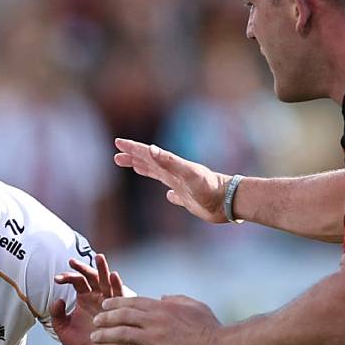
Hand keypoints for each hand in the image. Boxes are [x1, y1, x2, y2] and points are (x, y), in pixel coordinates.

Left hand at [49, 249, 137, 344]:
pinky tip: (114, 276)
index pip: (77, 281)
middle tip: (73, 261)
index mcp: (84, 298)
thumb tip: (57, 300)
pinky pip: (120, 296)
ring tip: (99, 257)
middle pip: (92, 277)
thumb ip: (57, 316)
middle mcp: (97, 297)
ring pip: (107, 282)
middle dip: (84, 267)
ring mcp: (109, 303)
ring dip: (104, 269)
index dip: (67, 277)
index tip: (57, 278)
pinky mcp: (119, 312)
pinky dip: (117, 285)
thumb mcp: (64, 330)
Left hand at [91, 293, 222, 344]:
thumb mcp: (193, 305)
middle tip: (95, 321)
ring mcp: (154, 340)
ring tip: (94, 338)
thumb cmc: (209, 326)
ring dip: (105, 336)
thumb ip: (175, 299)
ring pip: (122, 335)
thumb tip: (162, 297)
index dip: (115, 303)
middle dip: (105, 318)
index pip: (132, 302)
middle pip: (122, 316)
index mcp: (162, 308)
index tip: (104, 304)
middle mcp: (154, 321)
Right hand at [113, 139, 230, 224]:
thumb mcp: (188, 173)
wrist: (228, 201)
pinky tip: (169, 195)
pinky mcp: (189, 199)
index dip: (133, 149)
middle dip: (133, 158)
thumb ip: (169, 161)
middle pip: (150, 163)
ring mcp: (181, 186)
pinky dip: (168, 194)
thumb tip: (150, 149)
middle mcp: (175, 174)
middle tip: (117, 155)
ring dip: (145, 170)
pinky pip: (174, 195)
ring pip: (159, 176)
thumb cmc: (209, 187)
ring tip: (135, 168)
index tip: (118, 142)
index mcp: (172, 167)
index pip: (148, 154)